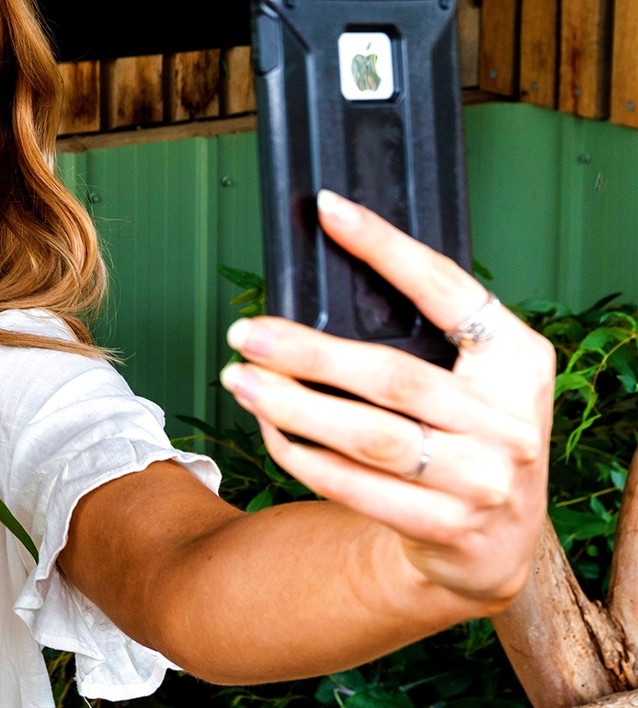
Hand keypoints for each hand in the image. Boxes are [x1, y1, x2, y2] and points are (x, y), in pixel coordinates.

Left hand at [219, 190, 554, 608]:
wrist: (497, 548)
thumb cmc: (467, 441)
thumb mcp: (474, 383)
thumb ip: (426, 341)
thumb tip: (322, 285)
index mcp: (519, 362)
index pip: (449, 290)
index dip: (388, 248)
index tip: (330, 210)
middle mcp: (510, 420)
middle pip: (393, 375)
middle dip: (308, 352)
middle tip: (245, 332)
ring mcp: (484, 479)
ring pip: (369, 437)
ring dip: (291, 406)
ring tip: (239, 380)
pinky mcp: (446, 527)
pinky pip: (355, 487)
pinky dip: (302, 457)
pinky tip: (268, 432)